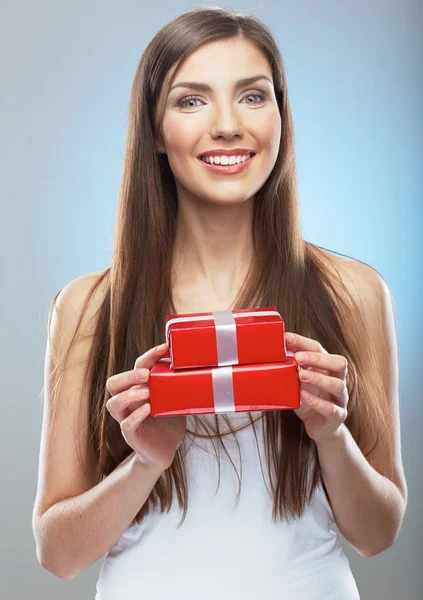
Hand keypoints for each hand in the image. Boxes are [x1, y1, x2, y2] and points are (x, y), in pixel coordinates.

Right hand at [105, 343, 186, 469]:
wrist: (164, 453)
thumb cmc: (168, 423)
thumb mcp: (176, 401)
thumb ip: (181, 386)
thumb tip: (201, 367)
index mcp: (138, 389)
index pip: (136, 367)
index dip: (148, 356)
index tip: (164, 347)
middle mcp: (128, 402)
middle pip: (114, 383)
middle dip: (129, 375)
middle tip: (146, 374)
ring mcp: (127, 418)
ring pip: (113, 403)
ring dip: (129, 394)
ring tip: (147, 391)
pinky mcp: (131, 436)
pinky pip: (126, 424)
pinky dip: (135, 416)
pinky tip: (148, 409)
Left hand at [285, 332, 348, 443]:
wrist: (320, 428)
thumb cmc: (308, 400)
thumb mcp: (298, 383)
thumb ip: (291, 369)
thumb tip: (271, 354)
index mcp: (327, 368)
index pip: (320, 349)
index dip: (303, 342)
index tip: (286, 338)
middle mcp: (337, 380)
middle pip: (339, 362)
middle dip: (318, 358)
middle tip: (298, 357)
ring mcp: (340, 399)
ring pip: (337, 385)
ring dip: (318, 378)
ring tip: (301, 375)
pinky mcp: (337, 416)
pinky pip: (331, 408)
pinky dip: (317, 402)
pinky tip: (304, 396)